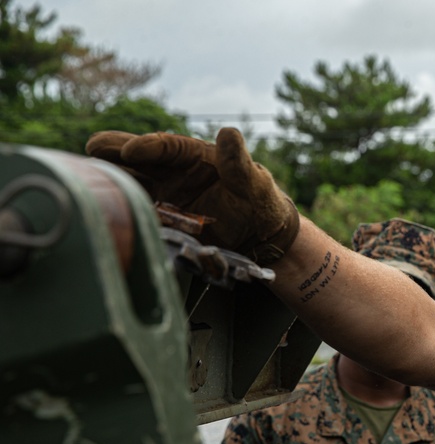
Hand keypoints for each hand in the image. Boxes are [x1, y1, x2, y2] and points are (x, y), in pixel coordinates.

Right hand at [86, 127, 298, 264]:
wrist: (259, 233)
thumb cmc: (258, 200)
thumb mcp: (252, 180)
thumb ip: (237, 161)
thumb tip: (229, 131)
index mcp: (194, 155)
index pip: (166, 146)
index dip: (147, 146)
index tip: (130, 150)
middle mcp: (174, 171)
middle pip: (140, 159)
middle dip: (115, 153)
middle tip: (92, 149)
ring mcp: (166, 194)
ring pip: (133, 182)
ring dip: (113, 180)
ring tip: (87, 176)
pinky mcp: (163, 217)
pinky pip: (140, 211)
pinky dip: (125, 209)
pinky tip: (106, 209)